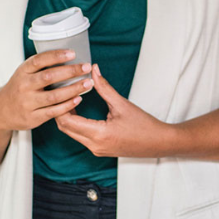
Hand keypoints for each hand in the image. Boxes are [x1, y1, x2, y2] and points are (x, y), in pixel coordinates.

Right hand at [0, 50, 93, 133]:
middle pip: (49, 77)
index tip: (73, 53)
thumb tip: (69, 55)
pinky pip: (53, 111)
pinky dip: (67, 105)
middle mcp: (24, 86)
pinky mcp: (33, 117)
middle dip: (70, 71)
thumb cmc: (19, 87)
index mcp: (23, 71)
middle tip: (86, 67)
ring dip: (73, 89)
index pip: (39, 60)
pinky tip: (78, 99)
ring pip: (54, 96)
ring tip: (87, 83)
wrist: (1, 111)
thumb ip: (41, 66)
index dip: (56, 56)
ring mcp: (28, 102)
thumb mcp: (24, 73)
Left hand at [55, 64, 175, 157]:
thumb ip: (104, 87)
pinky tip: (79, 110)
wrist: (158, 143)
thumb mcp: (122, 103)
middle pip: (65, 128)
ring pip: (71, 133)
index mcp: (98, 134)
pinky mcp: (99, 149)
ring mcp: (96, 149)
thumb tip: (93, 69)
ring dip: (67, 117)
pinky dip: (76, 124)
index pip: (67, 121)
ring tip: (69, 98)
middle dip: (60, 110)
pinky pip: (80, 137)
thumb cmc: (143, 125)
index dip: (60, 104)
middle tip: (61, 92)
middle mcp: (94, 145)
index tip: (61, 90)